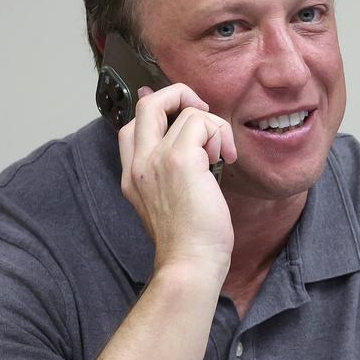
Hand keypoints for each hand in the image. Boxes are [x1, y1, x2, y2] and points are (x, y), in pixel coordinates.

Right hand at [118, 83, 238, 278]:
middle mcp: (139, 164)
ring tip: (222, 155)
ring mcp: (156, 160)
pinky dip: (220, 133)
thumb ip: (175, 172)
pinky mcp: (180, 160)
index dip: (161, 113)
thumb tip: (196, 144)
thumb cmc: (190, 240)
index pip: (132, 125)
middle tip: (205, 115)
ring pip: (187, 111)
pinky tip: (227, 158)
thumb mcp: (173, 202)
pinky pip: (202, 122)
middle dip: (181, 96)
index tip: (190, 126)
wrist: (190, 263)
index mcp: (133, 175)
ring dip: (214, 127)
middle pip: (147, 103)